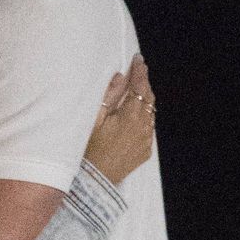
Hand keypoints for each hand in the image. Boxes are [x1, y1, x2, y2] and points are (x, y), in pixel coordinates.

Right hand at [84, 54, 156, 187]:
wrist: (95, 180)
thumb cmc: (89, 149)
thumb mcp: (94, 118)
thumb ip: (109, 95)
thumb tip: (119, 77)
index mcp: (131, 115)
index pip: (139, 85)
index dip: (139, 71)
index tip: (138, 60)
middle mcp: (143, 126)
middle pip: (148, 97)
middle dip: (143, 83)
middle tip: (139, 72)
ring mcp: (146, 140)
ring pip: (150, 113)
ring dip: (144, 101)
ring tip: (136, 93)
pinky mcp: (145, 151)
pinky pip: (148, 129)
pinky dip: (143, 119)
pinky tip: (134, 118)